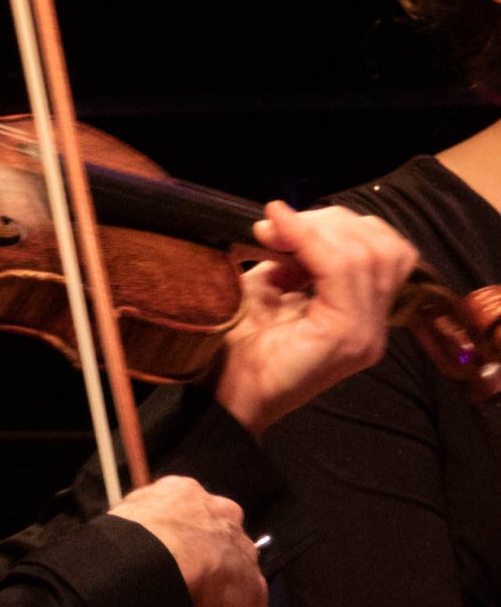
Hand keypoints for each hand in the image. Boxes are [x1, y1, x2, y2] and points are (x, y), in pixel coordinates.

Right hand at [109, 475, 267, 606]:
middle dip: (196, 604)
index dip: (172, 565)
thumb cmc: (121, 541)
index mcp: (183, 495)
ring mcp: (242, 560)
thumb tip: (118, 569)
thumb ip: (133, 539)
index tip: (156, 595)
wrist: (148, 557)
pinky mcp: (254, 602)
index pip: (186, 530)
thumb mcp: (121, 526)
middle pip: (213, 568)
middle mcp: (221, 519)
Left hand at [214, 200, 416, 434]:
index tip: (281, 219)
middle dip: (327, 221)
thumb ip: (292, 252)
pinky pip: (341, 269)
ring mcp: (365, 332)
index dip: (336, 222)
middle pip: (379, 245)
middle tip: (275, 225)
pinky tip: (276, 234)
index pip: (381, 248)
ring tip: (273, 233)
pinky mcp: (347, 334)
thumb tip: (286, 215)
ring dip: (316, 229)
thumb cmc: (242, 342)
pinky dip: (308, 240)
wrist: (225, 391)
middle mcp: (374, 324)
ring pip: (366, 253)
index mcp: (363, 311)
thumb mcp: (271, 283)